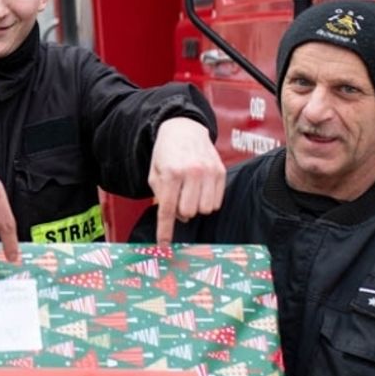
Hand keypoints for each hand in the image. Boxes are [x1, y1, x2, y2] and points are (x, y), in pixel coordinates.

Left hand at [147, 117, 225, 244]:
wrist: (184, 129)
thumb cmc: (165, 155)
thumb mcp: (154, 173)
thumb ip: (160, 196)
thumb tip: (174, 218)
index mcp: (170, 173)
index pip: (168, 210)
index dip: (165, 230)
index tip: (163, 246)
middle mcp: (192, 173)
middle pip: (188, 212)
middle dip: (181, 211)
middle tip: (178, 199)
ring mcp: (209, 172)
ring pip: (204, 209)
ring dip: (195, 207)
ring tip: (189, 193)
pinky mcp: (221, 172)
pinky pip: (216, 202)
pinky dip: (207, 201)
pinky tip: (200, 189)